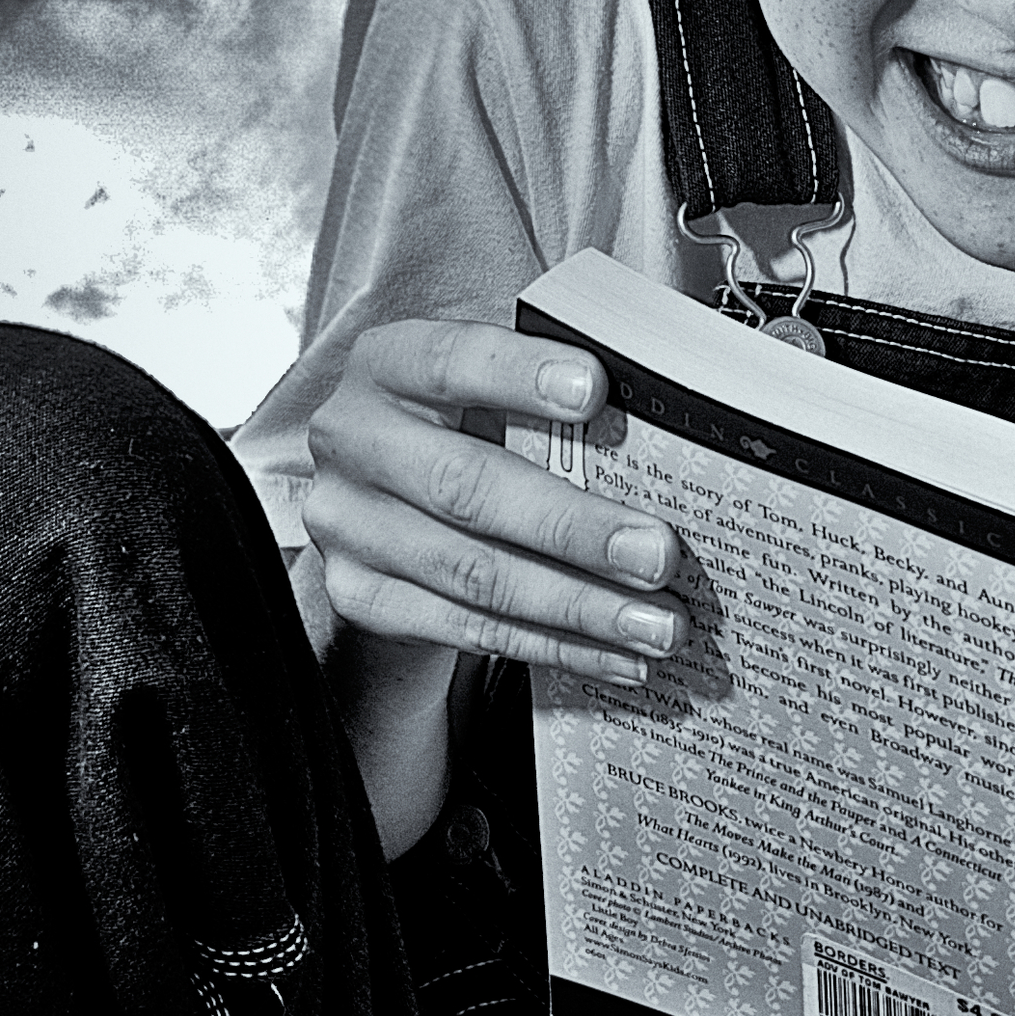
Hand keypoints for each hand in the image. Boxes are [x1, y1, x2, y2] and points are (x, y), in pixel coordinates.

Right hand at [302, 320, 683, 853]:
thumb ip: (558, 371)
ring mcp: (348, 525)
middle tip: (659, 554)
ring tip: (657, 625)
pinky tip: (617, 655)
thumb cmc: (468, 418)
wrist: (385, 493)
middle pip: (465, 487)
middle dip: (572, 527)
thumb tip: (666, 391)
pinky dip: (553, 646)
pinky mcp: (360, 595)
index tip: (596, 389)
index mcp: (388, 362)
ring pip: (472, 574)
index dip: (518, 374)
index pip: (450, 360)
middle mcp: (354, 440)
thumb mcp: (494, 375)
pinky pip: (466, 629)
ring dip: (578, 605)